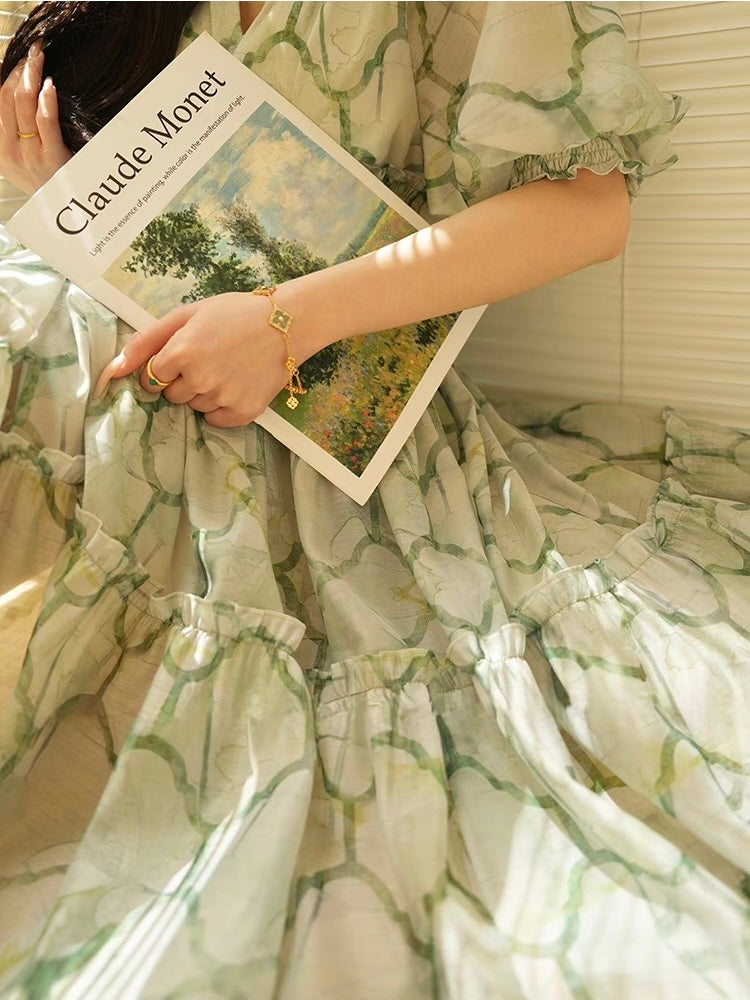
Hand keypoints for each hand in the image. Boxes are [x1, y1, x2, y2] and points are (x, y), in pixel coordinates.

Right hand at [0, 42, 71, 194]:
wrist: (64, 217)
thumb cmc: (48, 186)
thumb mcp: (22, 163)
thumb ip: (13, 133)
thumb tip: (16, 95)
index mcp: (0, 149)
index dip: (3, 75)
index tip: (14, 58)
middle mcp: (9, 150)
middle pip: (6, 96)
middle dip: (19, 69)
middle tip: (33, 52)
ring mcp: (29, 154)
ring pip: (22, 103)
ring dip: (31, 75)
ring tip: (40, 59)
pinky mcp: (51, 158)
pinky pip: (45, 122)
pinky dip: (46, 100)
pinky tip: (49, 86)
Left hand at [94, 293, 301, 427]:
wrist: (286, 324)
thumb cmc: (233, 314)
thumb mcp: (186, 315)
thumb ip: (146, 341)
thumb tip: (112, 369)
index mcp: (181, 353)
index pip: (151, 378)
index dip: (164, 367)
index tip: (183, 355)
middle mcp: (199, 379)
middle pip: (172, 396)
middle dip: (183, 380)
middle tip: (209, 358)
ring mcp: (222, 398)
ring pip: (194, 407)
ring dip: (203, 393)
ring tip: (227, 368)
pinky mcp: (243, 412)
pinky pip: (215, 420)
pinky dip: (221, 407)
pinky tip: (235, 384)